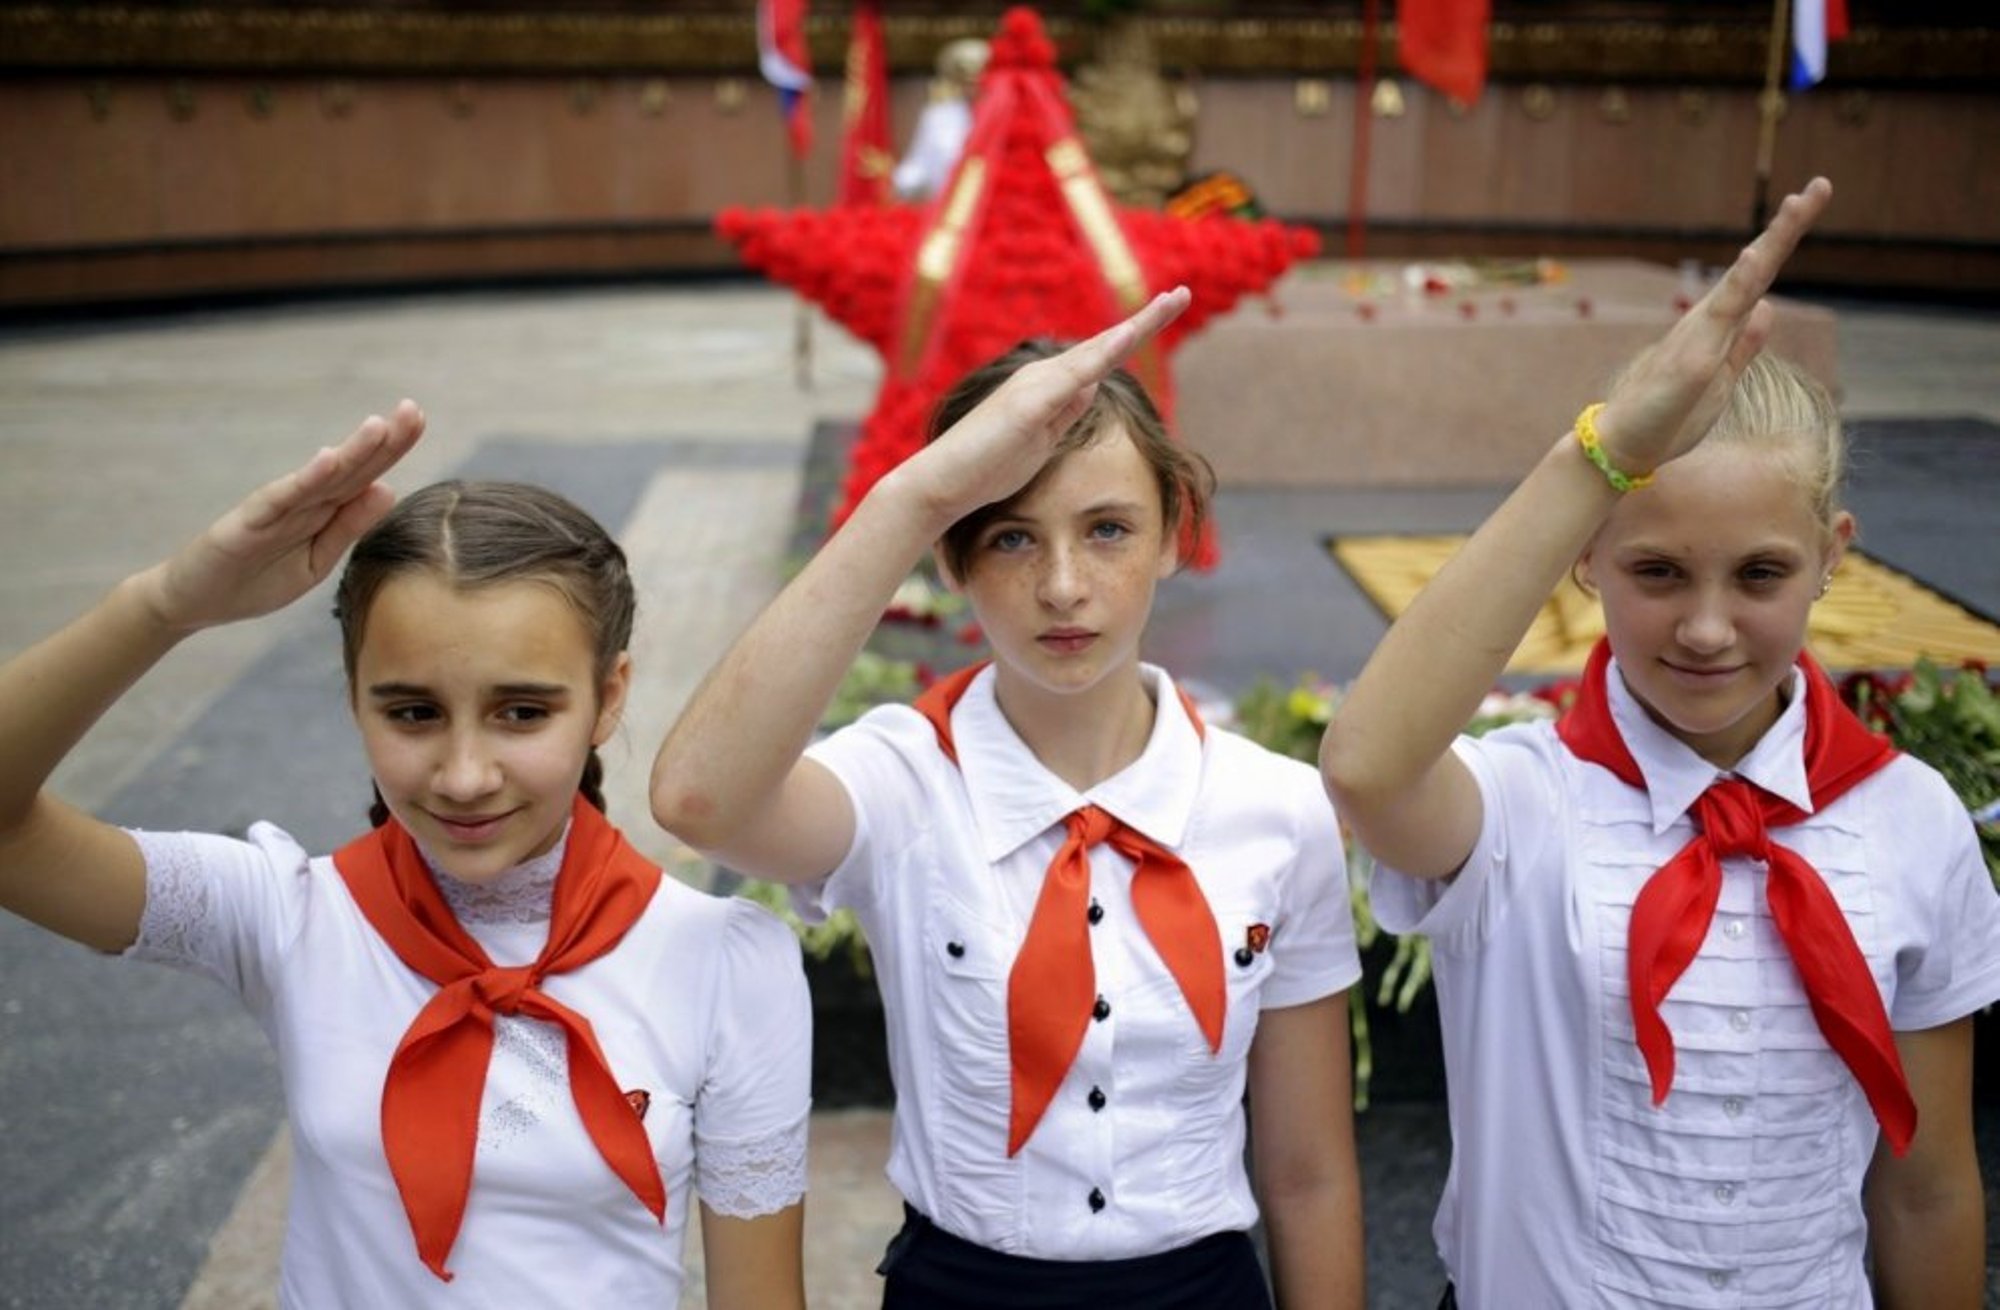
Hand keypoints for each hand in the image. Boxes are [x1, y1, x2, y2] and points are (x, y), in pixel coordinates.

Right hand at [142, 401, 425, 631]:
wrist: (194, 601)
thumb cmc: (256, 579)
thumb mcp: (317, 560)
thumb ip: (348, 526)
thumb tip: (387, 489)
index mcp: (323, 512)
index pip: (364, 476)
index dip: (392, 449)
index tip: (419, 420)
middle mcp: (303, 502)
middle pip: (350, 468)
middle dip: (383, 441)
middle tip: (412, 409)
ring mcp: (275, 510)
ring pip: (320, 478)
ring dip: (349, 452)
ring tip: (378, 426)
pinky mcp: (249, 523)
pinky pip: (281, 499)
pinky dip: (304, 480)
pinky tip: (327, 460)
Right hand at [901, 287, 1191, 523]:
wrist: (944, 483)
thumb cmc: (988, 467)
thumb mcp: (1041, 440)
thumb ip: (1065, 411)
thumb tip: (1092, 384)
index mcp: (1048, 387)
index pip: (1100, 358)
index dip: (1133, 337)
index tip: (1164, 315)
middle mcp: (1043, 377)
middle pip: (1105, 345)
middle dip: (1146, 321)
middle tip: (1182, 295)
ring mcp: (1035, 387)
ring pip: (1095, 352)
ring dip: (1134, 328)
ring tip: (1171, 303)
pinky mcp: (1028, 405)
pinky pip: (1073, 376)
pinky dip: (1102, 355)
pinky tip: (1127, 339)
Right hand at [1595, 177, 1831, 474]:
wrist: (1627, 444)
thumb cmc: (1669, 416)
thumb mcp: (1723, 378)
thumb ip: (1745, 344)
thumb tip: (1769, 308)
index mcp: (1720, 326)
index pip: (1761, 276)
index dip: (1785, 240)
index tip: (1811, 198)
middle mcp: (1709, 322)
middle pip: (1756, 268)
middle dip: (1787, 228)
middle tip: (1819, 187)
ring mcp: (1700, 338)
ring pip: (1740, 284)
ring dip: (1769, 246)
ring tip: (1795, 208)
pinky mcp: (1693, 363)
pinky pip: (1719, 320)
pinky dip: (1738, 286)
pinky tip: (1753, 259)